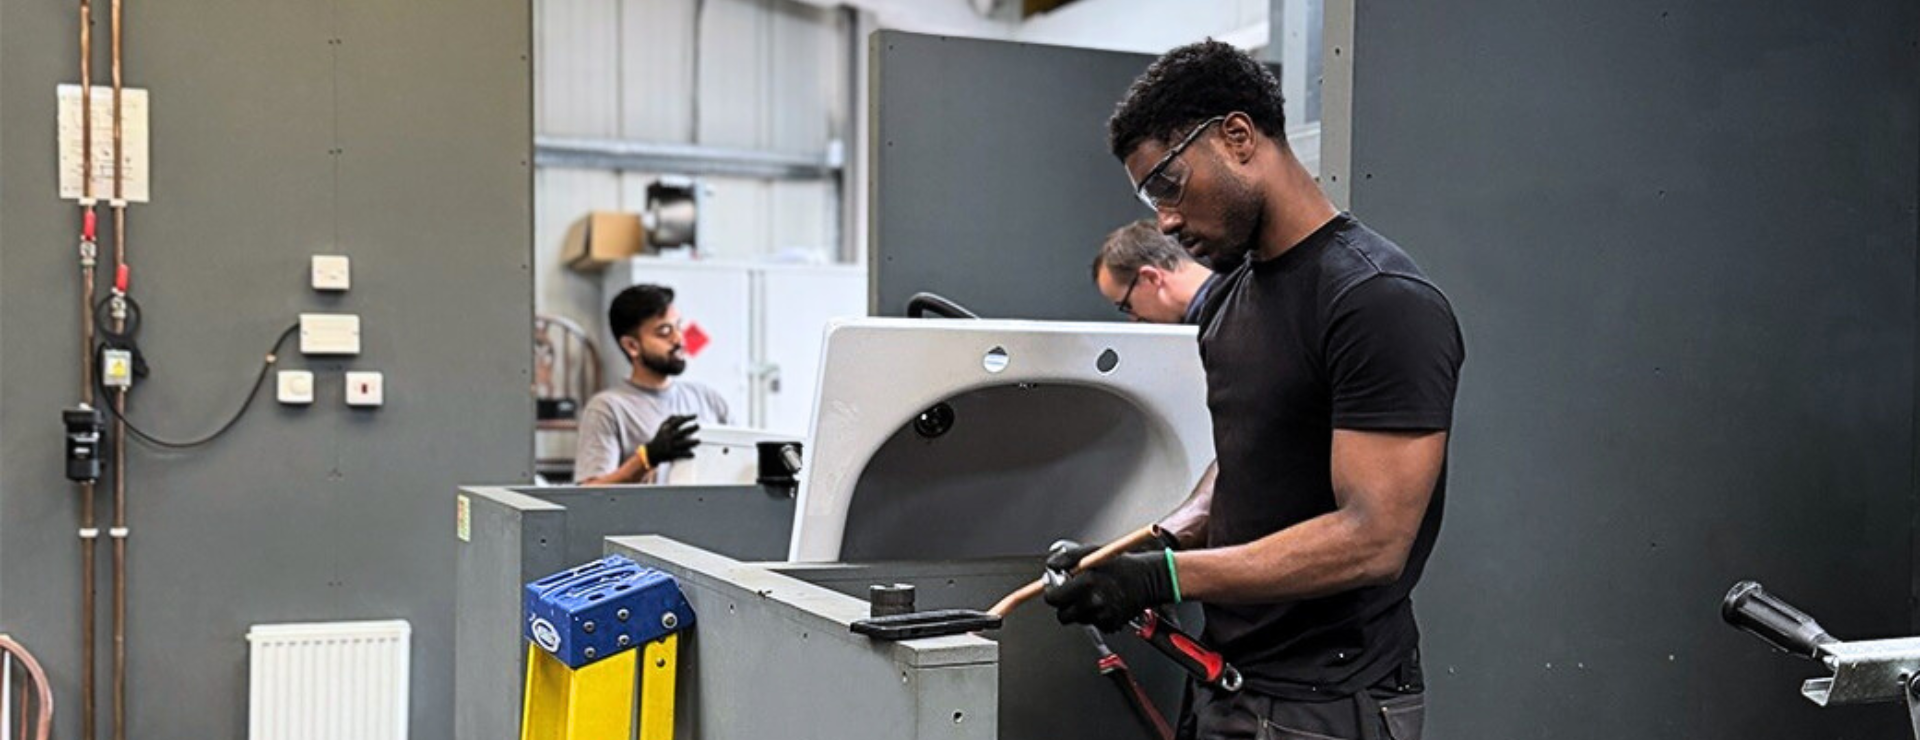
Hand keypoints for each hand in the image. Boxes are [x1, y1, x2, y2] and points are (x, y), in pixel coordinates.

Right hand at [643, 414, 700, 466]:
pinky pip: (680, 454)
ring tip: (698, 441)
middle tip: (698, 426)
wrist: (651, 452)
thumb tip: (682, 415)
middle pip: (682, 432)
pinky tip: (693, 454)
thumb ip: (671, 419)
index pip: (678, 421)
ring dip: (691, 442)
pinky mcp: (671, 454)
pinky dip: (687, 454)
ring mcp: (670, 446)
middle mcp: (668, 437)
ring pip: (682, 444)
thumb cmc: (659, 438)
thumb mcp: (663, 427)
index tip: (695, 416)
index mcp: (667, 429)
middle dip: (691, 429)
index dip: (687, 418)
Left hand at [1043, 544, 1176, 631]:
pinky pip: (1093, 623)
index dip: (1052, 593)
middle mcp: (1094, 602)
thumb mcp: (1092, 552)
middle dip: (1065, 604)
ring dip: (1080, 609)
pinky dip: (1094, 615)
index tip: (1054, 589)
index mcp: (1087, 583)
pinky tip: (1104, 602)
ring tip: (1093, 594)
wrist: (1148, 579)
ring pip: (1078, 619)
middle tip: (1073, 593)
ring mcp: (1102, 616)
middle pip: (1063, 615)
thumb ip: (1068, 558)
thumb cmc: (1121, 564)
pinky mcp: (1110, 625)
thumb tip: (1051, 565)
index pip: (1054, 598)